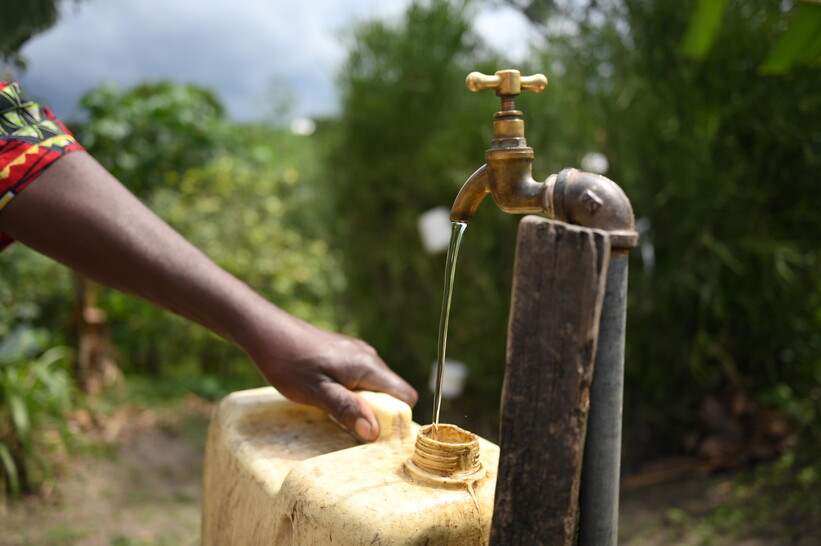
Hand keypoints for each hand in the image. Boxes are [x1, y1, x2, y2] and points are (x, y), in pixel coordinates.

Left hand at [242, 307, 417, 441]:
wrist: (266, 331)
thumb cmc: (288, 362)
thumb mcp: (316, 392)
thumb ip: (346, 409)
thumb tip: (374, 432)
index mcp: (367, 366)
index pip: (405, 395)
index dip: (397, 417)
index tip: (374, 432)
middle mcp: (368, 357)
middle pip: (391, 392)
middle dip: (377, 412)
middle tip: (348, 425)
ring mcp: (356, 352)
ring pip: (375, 385)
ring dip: (362, 402)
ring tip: (334, 409)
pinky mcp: (344, 352)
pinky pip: (361, 377)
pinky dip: (352, 391)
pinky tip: (327, 394)